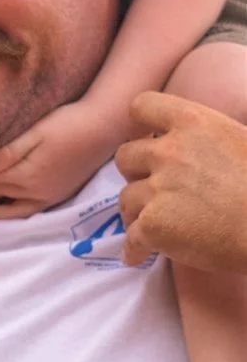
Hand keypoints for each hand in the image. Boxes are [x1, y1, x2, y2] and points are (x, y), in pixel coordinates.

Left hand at [0, 98, 119, 217]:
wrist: (103, 128)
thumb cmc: (69, 122)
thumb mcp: (38, 132)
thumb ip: (11, 150)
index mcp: (30, 174)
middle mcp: (37, 191)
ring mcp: (46, 197)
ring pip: (6, 205)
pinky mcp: (54, 196)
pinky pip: (24, 210)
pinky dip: (5, 213)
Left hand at [116, 91, 246, 270]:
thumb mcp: (240, 141)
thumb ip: (207, 138)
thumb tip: (193, 148)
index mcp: (195, 122)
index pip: (142, 106)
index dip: (137, 125)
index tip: (143, 139)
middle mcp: (170, 151)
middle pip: (125, 157)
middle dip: (136, 173)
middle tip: (155, 189)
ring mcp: (158, 188)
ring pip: (126, 199)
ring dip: (137, 212)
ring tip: (156, 226)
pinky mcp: (153, 225)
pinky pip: (130, 238)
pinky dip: (134, 249)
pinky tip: (140, 255)